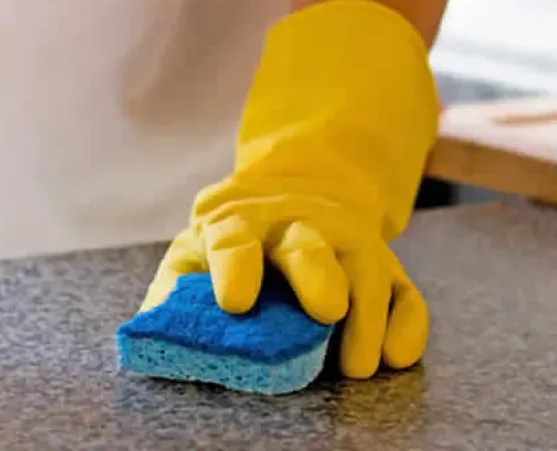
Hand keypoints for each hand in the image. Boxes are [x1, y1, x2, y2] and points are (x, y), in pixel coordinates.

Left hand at [142, 0, 439, 378]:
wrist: (296, 192)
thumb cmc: (234, 241)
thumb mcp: (195, 252)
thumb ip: (174, 291)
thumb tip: (150, 334)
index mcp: (239, 222)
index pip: (233, 238)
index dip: (235, 266)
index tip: (235, 302)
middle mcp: (297, 226)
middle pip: (308, 243)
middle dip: (317, 274)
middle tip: (325, 310)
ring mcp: (347, 242)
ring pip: (365, 270)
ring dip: (366, 316)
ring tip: (356, 365)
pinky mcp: (385, 265)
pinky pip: (405, 291)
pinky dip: (406, 323)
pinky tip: (396, 356)